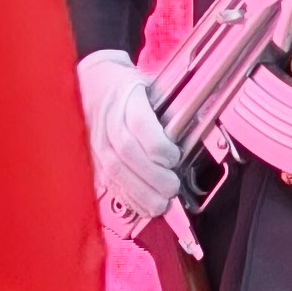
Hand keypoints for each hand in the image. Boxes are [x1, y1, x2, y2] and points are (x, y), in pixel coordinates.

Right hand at [78, 48, 181, 222]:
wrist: (91, 87)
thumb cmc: (126, 87)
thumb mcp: (150, 84)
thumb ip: (169, 104)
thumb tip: (200, 124)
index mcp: (125, 97)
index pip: (138, 123)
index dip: (157, 145)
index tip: (174, 157)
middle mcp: (107, 121)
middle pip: (126, 153)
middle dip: (153, 176)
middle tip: (172, 187)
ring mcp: (96, 142)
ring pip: (115, 171)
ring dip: (141, 192)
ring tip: (161, 203)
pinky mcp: (93, 159)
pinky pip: (108, 182)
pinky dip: (127, 198)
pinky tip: (143, 206)